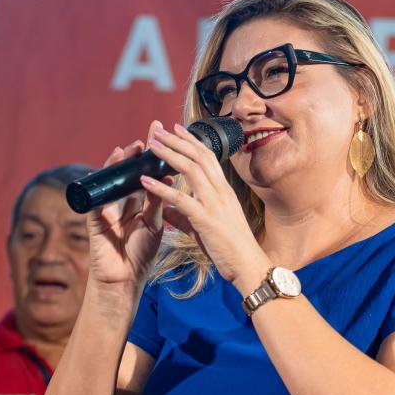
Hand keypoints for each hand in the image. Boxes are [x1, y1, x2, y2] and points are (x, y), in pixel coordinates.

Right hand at [86, 125, 167, 289]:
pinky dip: (103, 183)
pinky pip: (98, 197)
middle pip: (129, 172)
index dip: (153, 157)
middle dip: (138, 153)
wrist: (125, 280)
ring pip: (113, 180)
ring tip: (131, 148)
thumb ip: (157, 202)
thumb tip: (165, 176)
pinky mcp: (95, 218)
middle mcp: (123, 202)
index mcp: (139, 204)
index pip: (147, 175)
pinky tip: (109, 171)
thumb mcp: (154, 224)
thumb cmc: (140, 254)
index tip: (164, 137)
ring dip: (121, 163)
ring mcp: (108, 208)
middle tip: (150, 134)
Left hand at [138, 122, 269, 289]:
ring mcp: (214, 203)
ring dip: (169, 154)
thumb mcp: (206, 227)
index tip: (177, 129)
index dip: (192, 141)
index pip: (208, 156)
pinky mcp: (205, 219)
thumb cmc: (231, 248)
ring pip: (190, 169)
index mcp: (224, 191)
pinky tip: (146, 181)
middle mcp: (221, 191)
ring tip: (151, 144)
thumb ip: (185, 216)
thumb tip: (166, 210)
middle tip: (159, 129)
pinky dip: (161, 188)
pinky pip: (180, 198)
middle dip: (177, 140)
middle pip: (198, 156)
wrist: (248, 265)